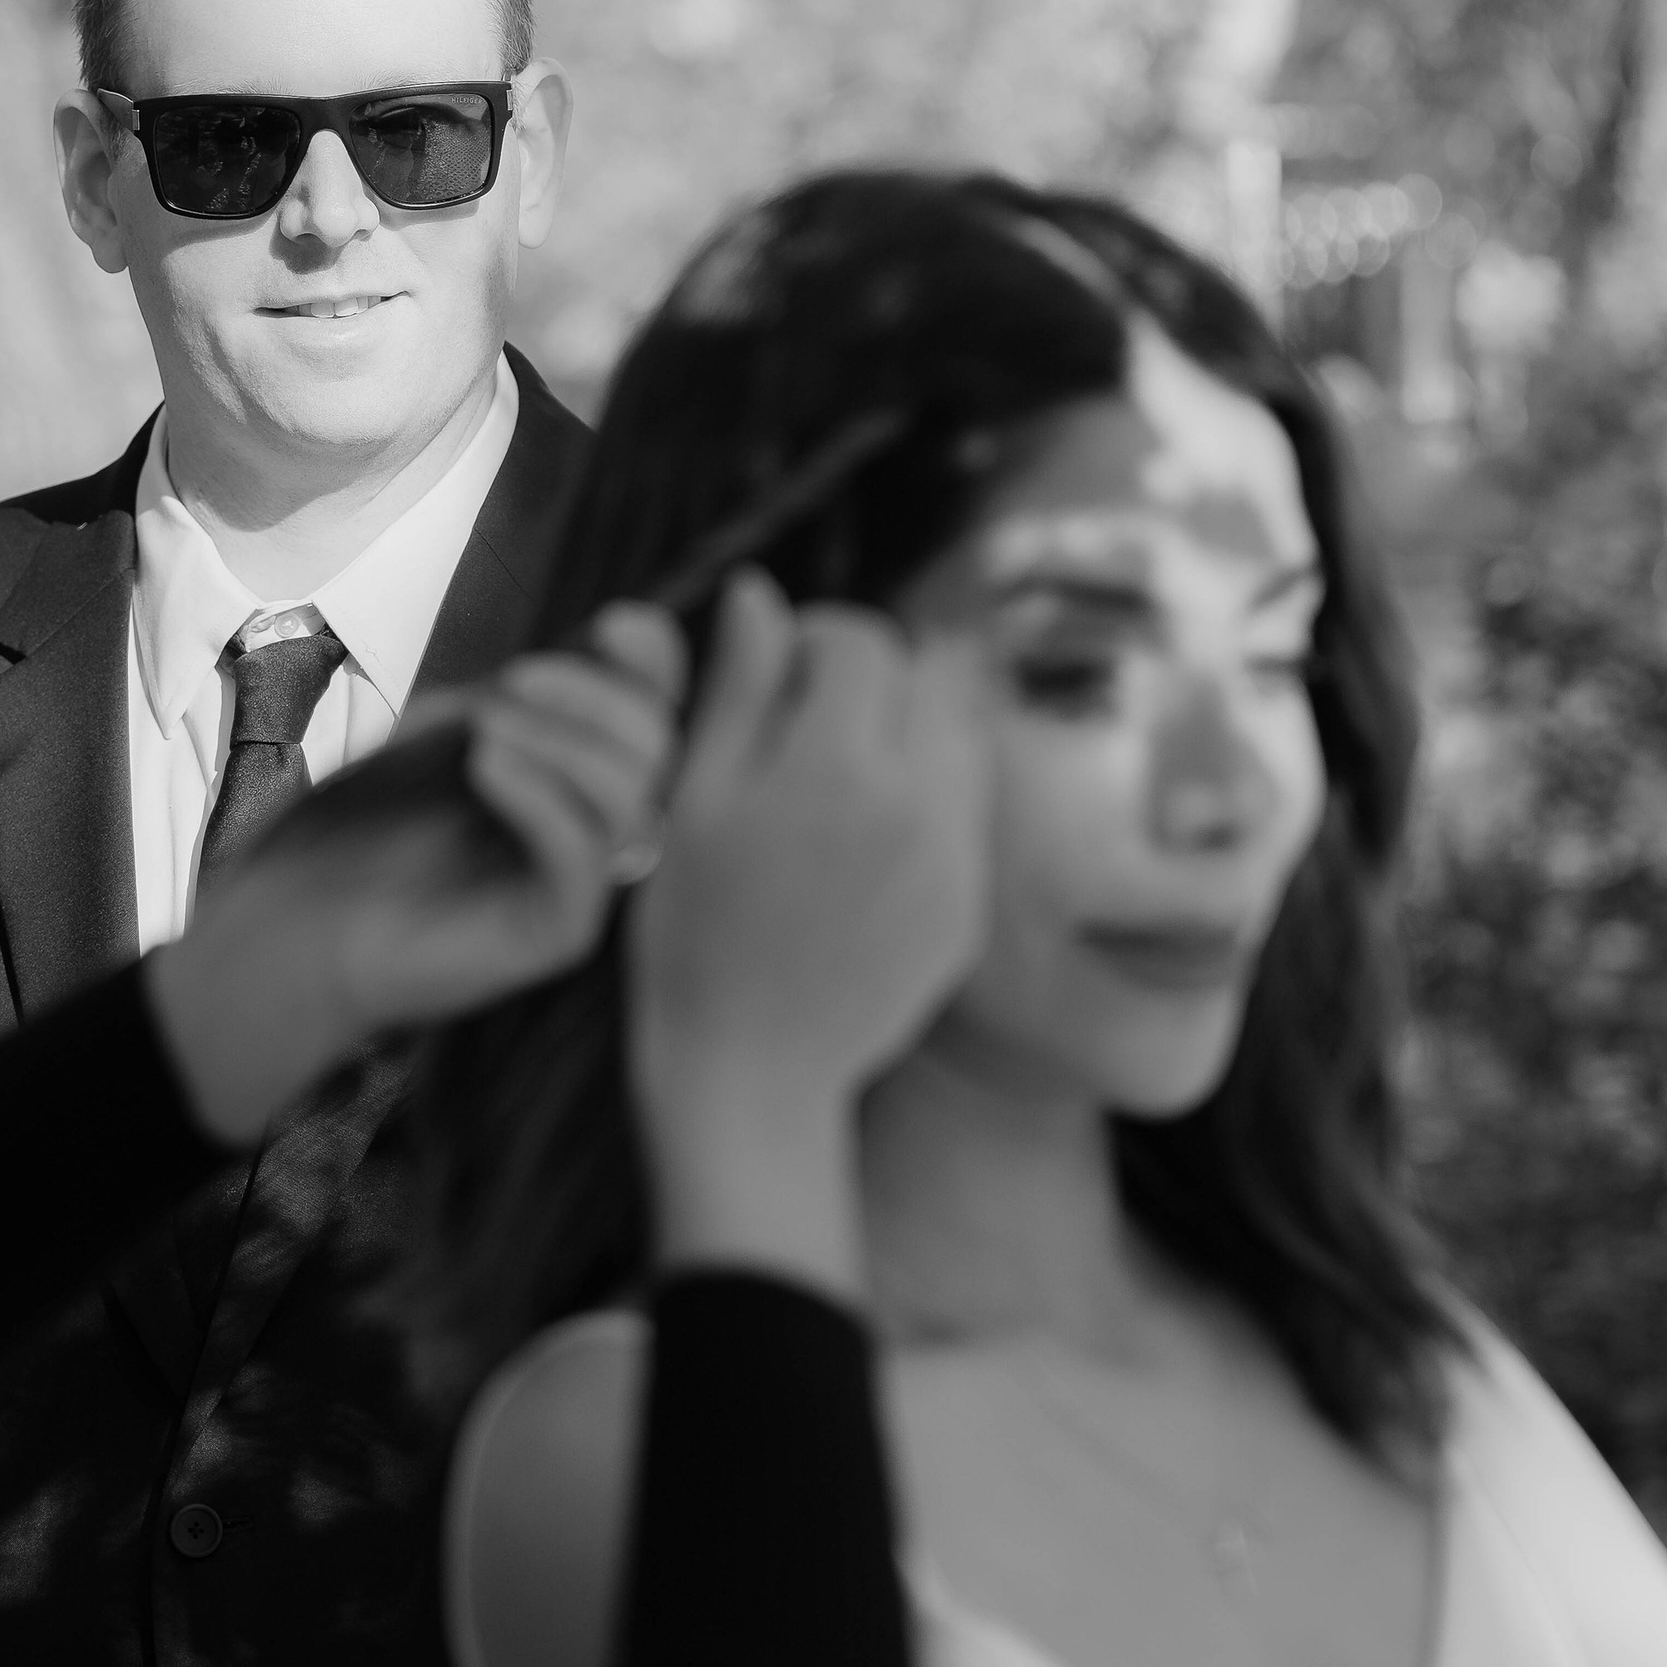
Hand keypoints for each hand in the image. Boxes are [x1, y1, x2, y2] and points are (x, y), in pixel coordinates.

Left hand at [146, 605, 685, 1147]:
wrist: (291, 918)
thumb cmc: (364, 821)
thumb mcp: (452, 725)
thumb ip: (536, 690)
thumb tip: (628, 629)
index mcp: (580, 782)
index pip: (656, 716)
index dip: (654, 665)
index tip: (615, 624)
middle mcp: (597, 836)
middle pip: (659, 754)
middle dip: (598, 697)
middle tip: (514, 680)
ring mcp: (582, 887)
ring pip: (634, 803)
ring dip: (566, 741)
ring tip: (485, 728)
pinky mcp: (557, 933)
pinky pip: (584, 860)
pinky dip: (544, 796)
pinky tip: (485, 765)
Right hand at [630, 570, 988, 1295]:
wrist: (751, 1074)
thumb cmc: (693, 931)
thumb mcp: (694, 799)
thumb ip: (740, 688)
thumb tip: (759, 592)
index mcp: (841, 765)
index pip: (866, 638)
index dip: (815, 640)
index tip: (775, 678)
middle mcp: (922, 802)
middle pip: (933, 675)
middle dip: (876, 678)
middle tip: (809, 726)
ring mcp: (959, 858)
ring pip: (964, 737)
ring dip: (913, 732)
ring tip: (840, 784)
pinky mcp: (973, 906)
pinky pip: (968, 811)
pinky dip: (928, 801)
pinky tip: (861, 850)